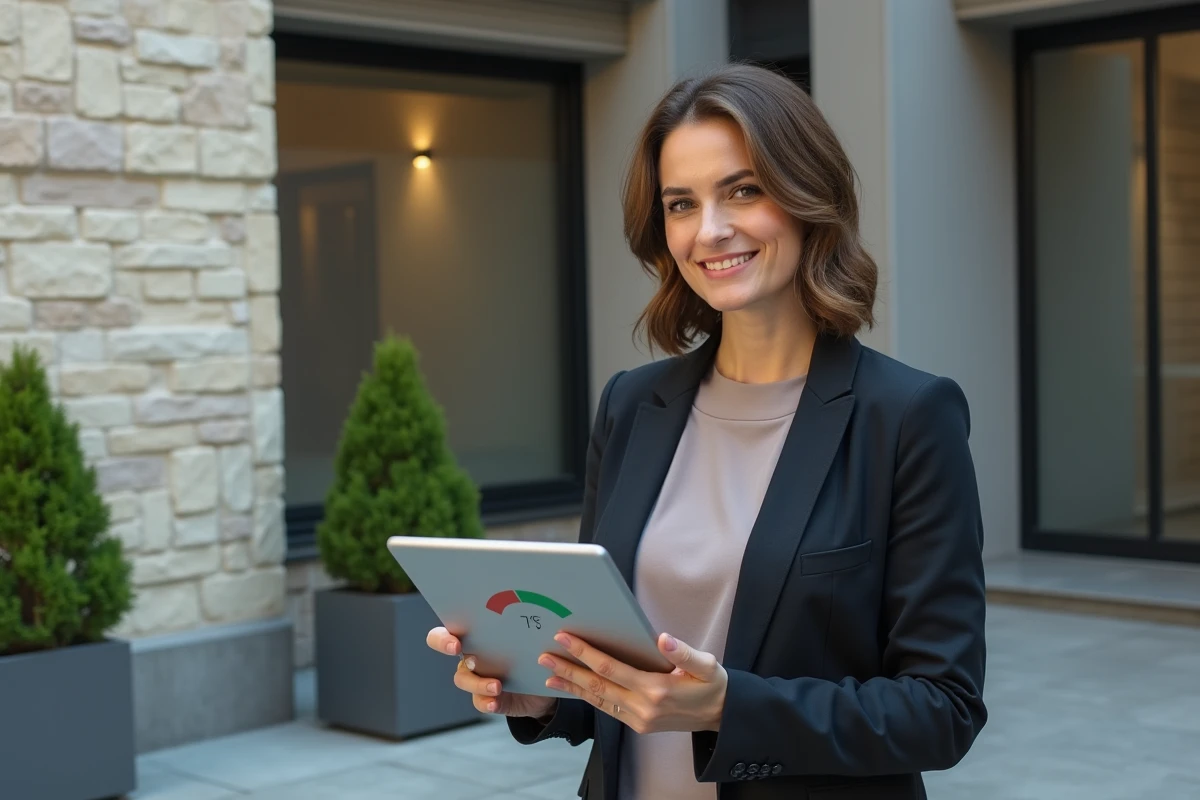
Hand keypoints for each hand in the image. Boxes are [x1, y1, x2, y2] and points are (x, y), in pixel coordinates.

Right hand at [426, 627, 557, 719]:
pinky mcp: (486, 698)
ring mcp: (476, 677)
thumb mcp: (533, 638)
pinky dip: (486, 702)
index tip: (456, 644)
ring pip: (463, 678)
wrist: (543, 687)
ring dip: (477, 683)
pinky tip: (495, 702)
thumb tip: (535, 613)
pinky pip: (480, 701)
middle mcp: (471, 653)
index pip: (449, 629)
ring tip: (496, 687)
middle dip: (448, 647)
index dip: (444, 637)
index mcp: (479, 634)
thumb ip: (526, 628)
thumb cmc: (534, 654)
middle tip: (470, 658)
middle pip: (447, 646)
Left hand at [539, 631, 727, 734]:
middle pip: (597, 686)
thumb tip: (662, 638)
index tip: (565, 639)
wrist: (720, 716)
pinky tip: (573, 689)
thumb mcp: (707, 666)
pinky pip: (607, 709)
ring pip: (598, 701)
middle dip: (569, 670)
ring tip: (548, 676)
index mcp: (656, 689)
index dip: (586, 653)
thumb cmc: (712, 686)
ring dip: (572, 687)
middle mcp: (643, 707)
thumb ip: (683, 653)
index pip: (611, 669)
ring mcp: (638, 719)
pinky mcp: (638, 725)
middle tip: (544, 657)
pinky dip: (587, 698)